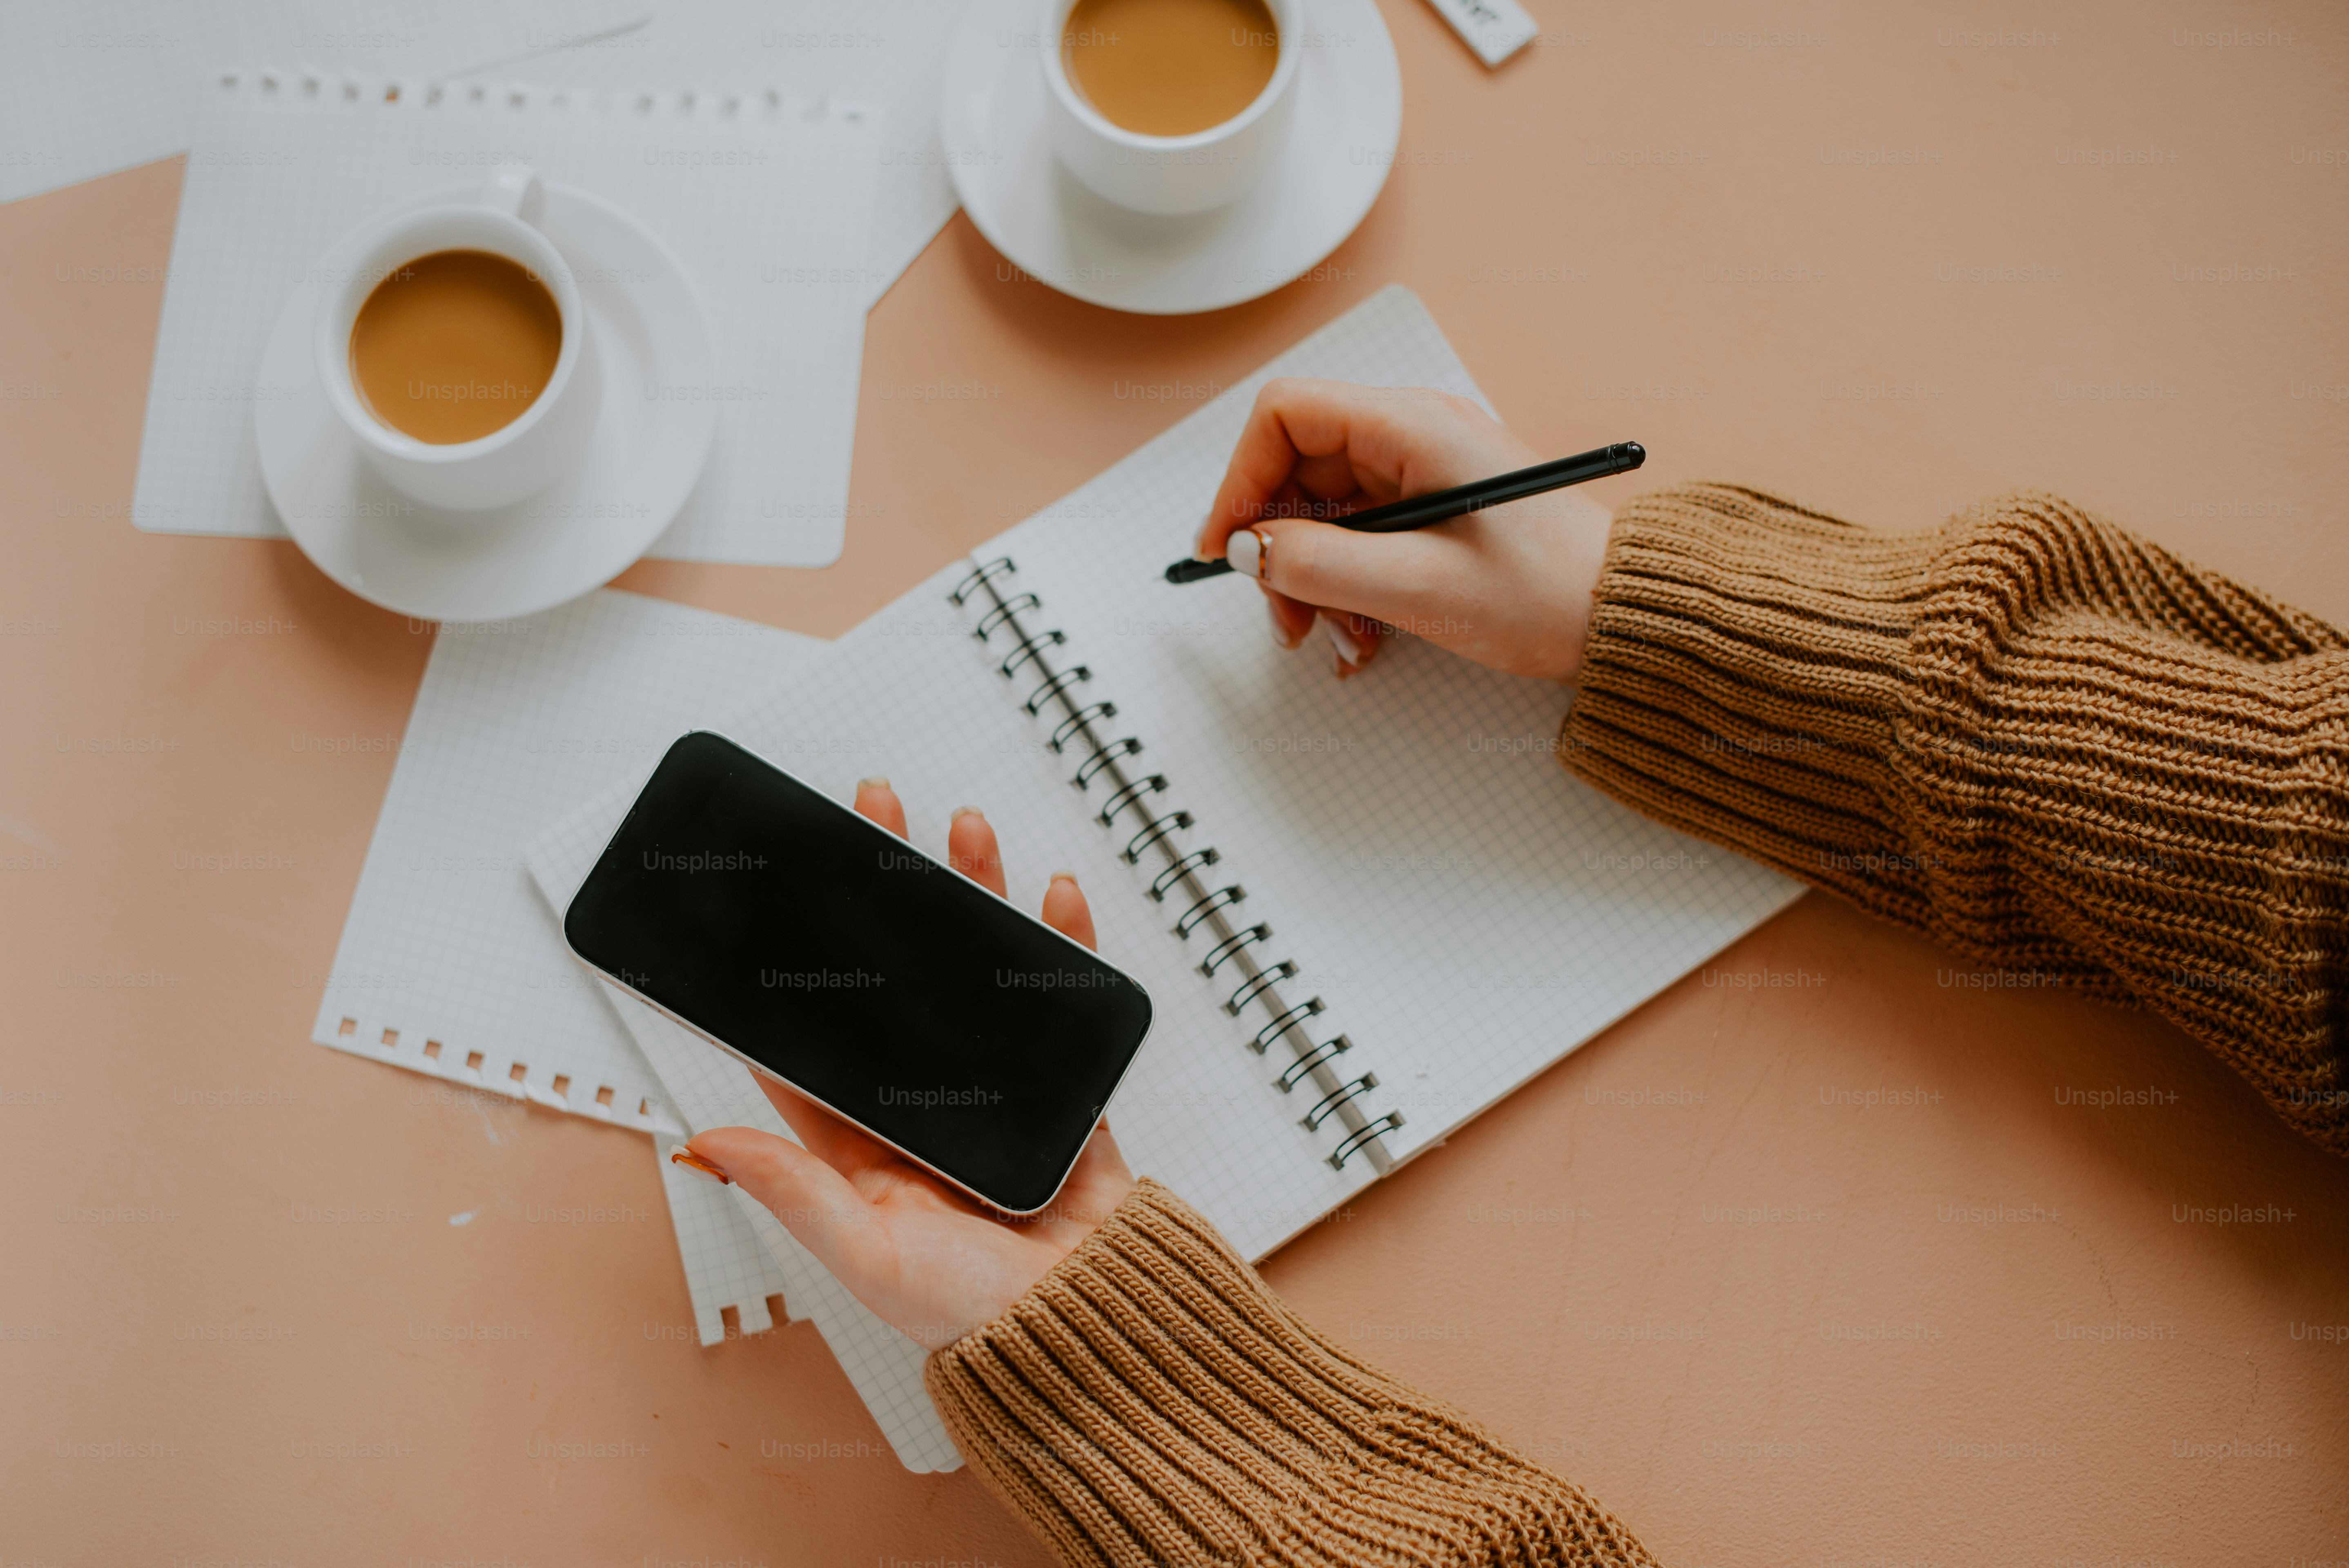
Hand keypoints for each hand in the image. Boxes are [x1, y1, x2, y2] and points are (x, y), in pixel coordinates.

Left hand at [681, 779, 1134, 1349]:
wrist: (1094, 1335)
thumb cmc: (977, 1314)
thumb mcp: (868, 1251)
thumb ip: (793, 1189)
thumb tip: (702, 1143)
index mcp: (865, 1145)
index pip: (814, 1036)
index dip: (796, 962)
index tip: (781, 891)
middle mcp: (924, 1105)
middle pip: (898, 977)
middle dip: (887, 893)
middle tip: (872, 816)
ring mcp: (995, 1090)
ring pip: (975, 970)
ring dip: (972, 895)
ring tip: (960, 829)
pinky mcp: (1063, 1091)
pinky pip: (1059, 1001)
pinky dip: (1063, 944)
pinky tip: (1052, 895)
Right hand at [1194, 378, 1615, 682]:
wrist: (1625, 616)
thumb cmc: (1544, 595)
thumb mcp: (1419, 587)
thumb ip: (1320, 565)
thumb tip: (1249, 551)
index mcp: (1413, 426)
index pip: (1286, 415)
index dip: (1241, 479)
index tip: (1228, 550)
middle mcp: (1414, 433)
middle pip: (1297, 466)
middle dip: (1277, 546)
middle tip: (1287, 621)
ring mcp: (1424, 469)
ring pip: (1324, 508)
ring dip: (1311, 575)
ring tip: (1335, 637)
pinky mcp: (1434, 506)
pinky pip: (1361, 533)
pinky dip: (1347, 581)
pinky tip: (1366, 630)